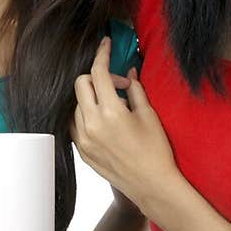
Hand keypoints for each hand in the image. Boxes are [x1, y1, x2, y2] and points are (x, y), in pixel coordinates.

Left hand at [71, 37, 179, 215]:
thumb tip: (127, 74)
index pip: (98, 73)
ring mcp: (83, 139)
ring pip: (76, 104)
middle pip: (81, 84)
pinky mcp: (82, 151)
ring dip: (92, 97)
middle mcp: (91, 125)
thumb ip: (135, 90)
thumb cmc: (156, 150)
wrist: (151, 185)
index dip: (102, 54)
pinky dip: (85, 115)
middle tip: (118, 85)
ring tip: (114, 107)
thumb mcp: (149, 115)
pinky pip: (75, 123)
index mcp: (110, 112)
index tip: (105, 45)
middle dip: (96, 77)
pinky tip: (103, 120)